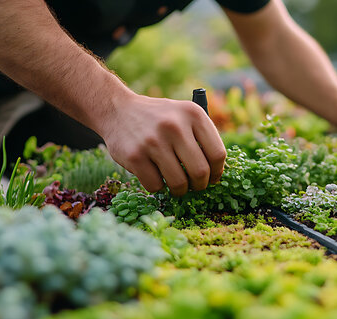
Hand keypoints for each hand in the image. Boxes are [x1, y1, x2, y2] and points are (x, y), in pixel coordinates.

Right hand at [100, 94, 226, 195]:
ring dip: (180, 190)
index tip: (212, 178)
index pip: (217, 154)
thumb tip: (217, 174)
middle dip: (199, 185)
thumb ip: (202, 138)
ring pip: (179, 183)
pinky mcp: (134, 156)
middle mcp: (174, 125)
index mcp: (192, 114)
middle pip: (200, 172)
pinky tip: (155, 175)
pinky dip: (158, 187)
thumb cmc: (159, 119)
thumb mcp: (184, 115)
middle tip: (194, 185)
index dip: (217, 172)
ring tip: (177, 185)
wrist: (118, 110)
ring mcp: (153, 141)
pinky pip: (156, 186)